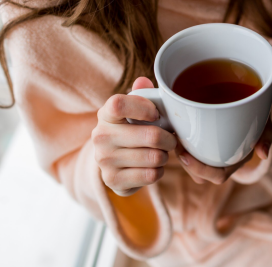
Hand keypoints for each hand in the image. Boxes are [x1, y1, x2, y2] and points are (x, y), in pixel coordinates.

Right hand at [92, 77, 176, 195]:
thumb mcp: (134, 111)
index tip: (157, 114)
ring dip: (164, 156)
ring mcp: (105, 160)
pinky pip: (151, 175)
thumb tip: (143, 81)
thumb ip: (141, 94)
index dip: (144, 107)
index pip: (119, 104)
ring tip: (160, 153)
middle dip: (169, 139)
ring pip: (154, 157)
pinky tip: (153, 167)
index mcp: (105, 115)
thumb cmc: (130, 130)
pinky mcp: (113, 180)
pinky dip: (159, 172)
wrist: (114, 164)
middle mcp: (100, 136)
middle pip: (151, 135)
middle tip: (171, 140)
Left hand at [174, 118, 271, 184]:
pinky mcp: (199, 140)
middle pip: (200, 175)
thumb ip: (267, 136)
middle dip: (186, 164)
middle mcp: (222, 159)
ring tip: (174, 136)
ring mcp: (210, 151)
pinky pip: (187, 148)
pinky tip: (174, 128)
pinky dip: (179, 142)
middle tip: (176, 144)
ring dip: (180, 154)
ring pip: (191, 164)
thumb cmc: (257, 112)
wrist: (248, 97)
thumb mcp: (265, 121)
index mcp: (236, 160)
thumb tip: (263, 155)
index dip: (200, 170)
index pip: (218, 175)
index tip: (185, 156)